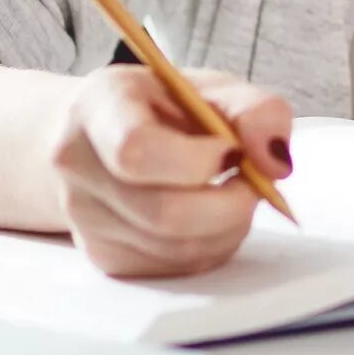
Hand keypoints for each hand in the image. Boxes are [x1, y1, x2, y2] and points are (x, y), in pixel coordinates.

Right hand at [47, 65, 294, 278]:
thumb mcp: (210, 88)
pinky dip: (211, 246)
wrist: (102, 135)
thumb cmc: (160, 108)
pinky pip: (174, 267)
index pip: (135, 149)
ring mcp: (85, 219)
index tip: (232, 150)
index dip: (199, 160)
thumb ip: (256, 110)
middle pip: (163, 213)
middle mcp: (77, 166)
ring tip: (232, 194)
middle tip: (253, 183)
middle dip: (229, 204)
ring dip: (227, 228)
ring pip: (175, 249)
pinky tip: (211, 217)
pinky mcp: (105, 257)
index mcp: (98, 108)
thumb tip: (276, 162)